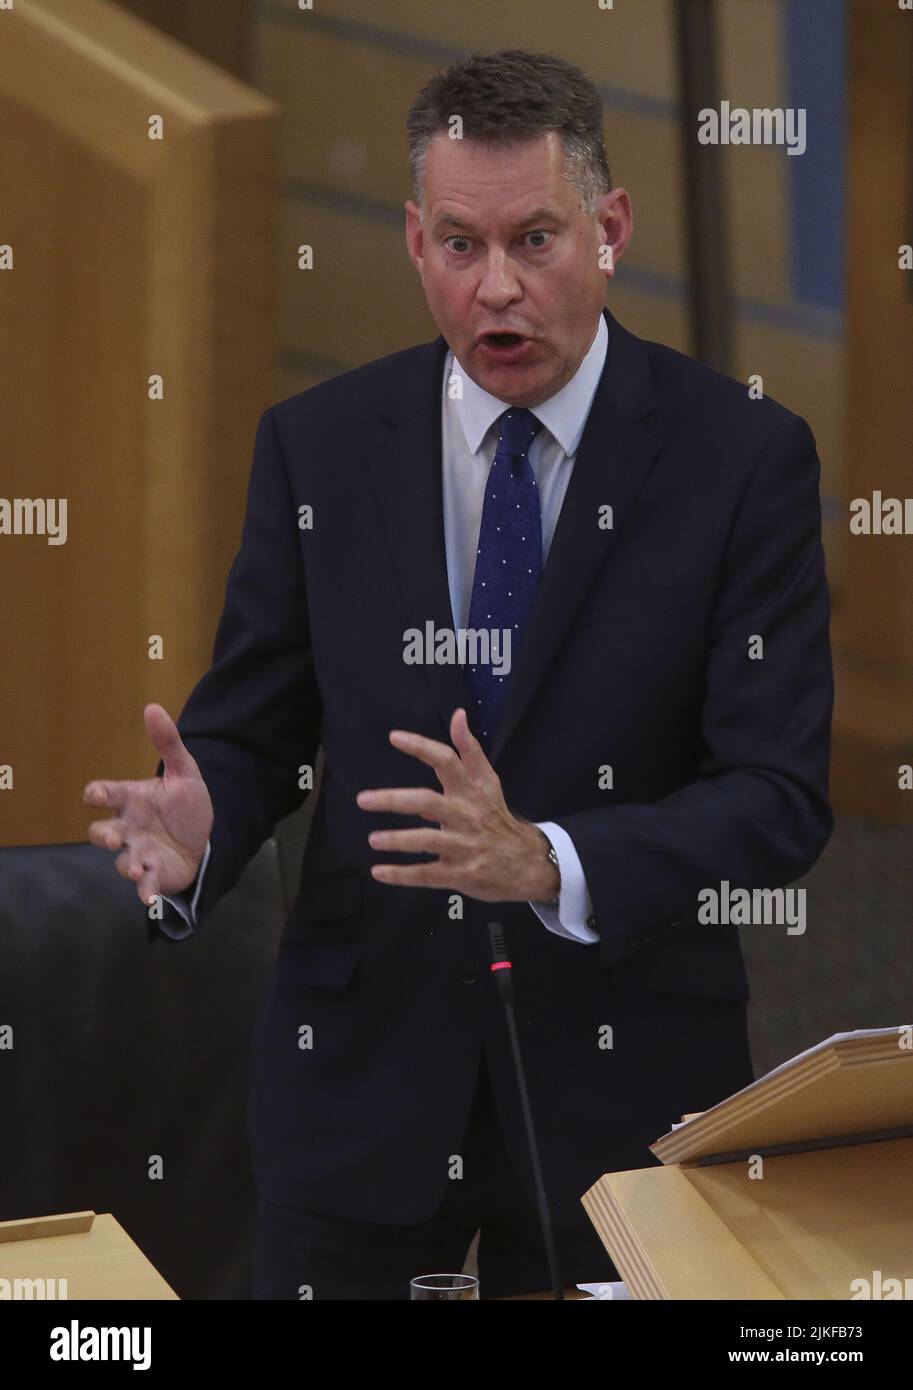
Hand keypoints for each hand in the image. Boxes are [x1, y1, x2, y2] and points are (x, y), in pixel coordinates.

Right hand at [84, 703, 213, 907]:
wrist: (206, 837)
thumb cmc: (185, 805)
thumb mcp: (184, 772)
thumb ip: (169, 743)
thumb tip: (153, 707)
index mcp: (132, 800)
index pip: (106, 794)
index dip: (99, 794)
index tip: (97, 794)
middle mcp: (129, 828)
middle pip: (103, 833)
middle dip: (105, 836)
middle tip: (115, 837)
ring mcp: (139, 853)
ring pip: (122, 862)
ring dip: (127, 866)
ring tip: (136, 868)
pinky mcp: (153, 874)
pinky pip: (143, 886)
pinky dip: (144, 893)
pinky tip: (150, 900)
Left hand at [356, 708, 559, 902]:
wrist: (529, 864)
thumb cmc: (497, 818)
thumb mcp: (489, 783)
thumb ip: (470, 750)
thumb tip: (457, 714)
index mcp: (470, 791)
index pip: (447, 762)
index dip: (422, 747)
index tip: (394, 737)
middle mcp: (466, 816)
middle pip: (427, 802)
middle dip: (394, 799)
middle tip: (363, 799)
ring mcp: (463, 847)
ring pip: (426, 841)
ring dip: (397, 840)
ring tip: (373, 839)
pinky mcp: (460, 874)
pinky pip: (426, 874)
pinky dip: (401, 874)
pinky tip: (379, 871)